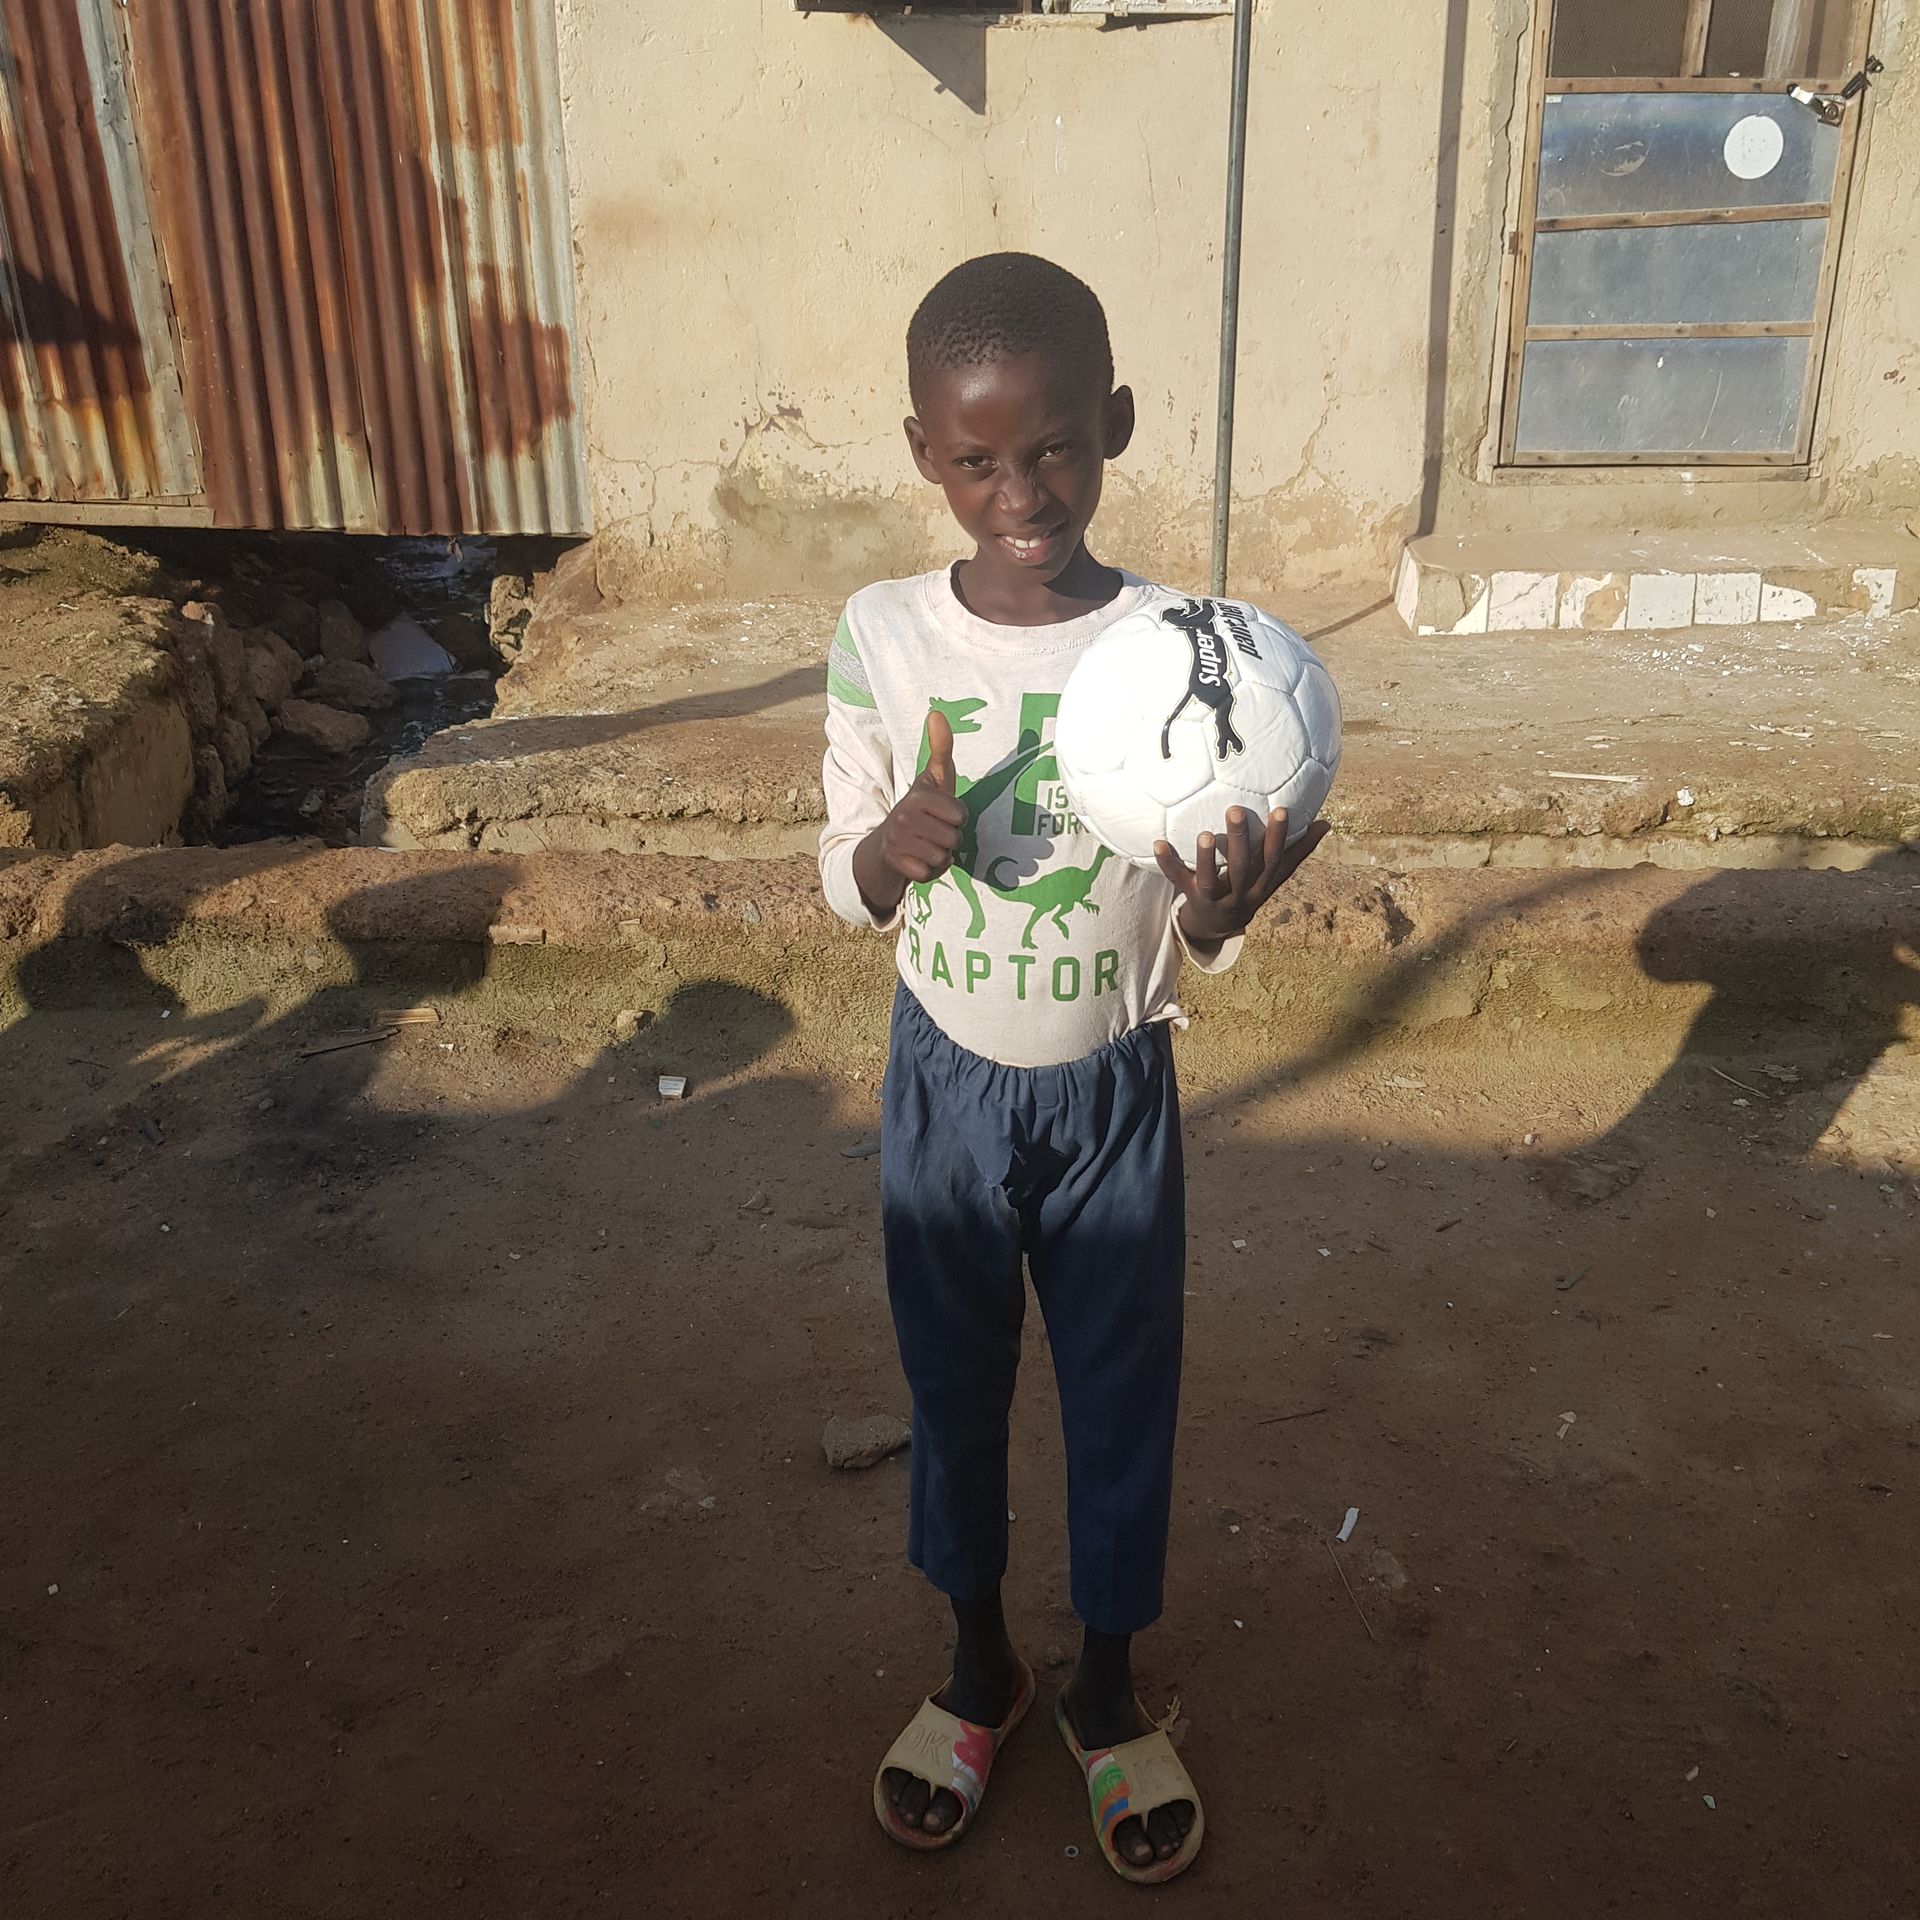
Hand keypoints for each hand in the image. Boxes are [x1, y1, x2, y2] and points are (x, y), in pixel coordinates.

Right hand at [852, 710, 966, 914]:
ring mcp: (898, 842)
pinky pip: (930, 873)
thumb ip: (941, 747)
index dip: (957, 817)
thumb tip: (937, 712)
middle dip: (951, 839)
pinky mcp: (896, 864)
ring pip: (942, 857)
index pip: (960, 816)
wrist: (889, 840)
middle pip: (954, 839)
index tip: (942, 813)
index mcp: (918, 795)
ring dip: (941, 855)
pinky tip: (921, 860)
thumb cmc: (922, 807)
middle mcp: (904, 816)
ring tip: (928, 844)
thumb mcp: (934, 778)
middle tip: (935, 831)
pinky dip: (930, 871)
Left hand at [1157, 807, 1327, 944]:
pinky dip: (1167, 863)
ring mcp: (1214, 899)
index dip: (1278, 837)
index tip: (1280, 809)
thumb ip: (1297, 850)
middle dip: (1238, 839)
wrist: (1218, 927)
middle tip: (1234, 809)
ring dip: (1206, 858)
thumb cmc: (1249, 889)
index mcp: (1261, 884)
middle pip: (1241, 868)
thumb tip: (1326, 824)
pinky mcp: (1191, 899)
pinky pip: (1177, 880)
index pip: (1273, 860)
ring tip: (1203, 834)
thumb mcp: (1274, 875)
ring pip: (1209, 881)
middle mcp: (1239, 893)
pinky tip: (1158, 842)